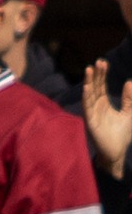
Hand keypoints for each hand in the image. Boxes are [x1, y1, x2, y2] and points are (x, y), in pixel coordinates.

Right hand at [81, 61, 130, 180]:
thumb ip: (129, 99)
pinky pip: (87, 107)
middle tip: (98, 62)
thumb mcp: (129, 113)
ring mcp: (92, 113)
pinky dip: (86, 96)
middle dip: (96, 75)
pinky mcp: (90, 121)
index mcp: (103, 104)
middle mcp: (96, 107)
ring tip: (89, 69)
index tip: (103, 62)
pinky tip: (87, 87)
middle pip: (94, 87)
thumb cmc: (122, 134)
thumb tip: (129, 81)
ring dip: (89, 82)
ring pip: (89, 94)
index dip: (102, 74)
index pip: (101, 86)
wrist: (117, 152)